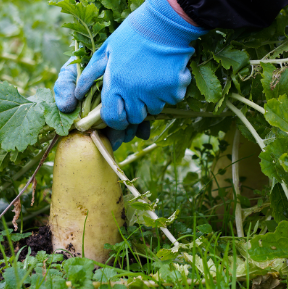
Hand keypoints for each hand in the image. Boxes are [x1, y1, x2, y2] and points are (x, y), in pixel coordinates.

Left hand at [54, 0, 206, 148]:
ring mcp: (156, 94)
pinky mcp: (174, 91)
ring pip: (153, 110)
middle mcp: (135, 93)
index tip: (119, 116)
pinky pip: (170, 101)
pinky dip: (168, 93)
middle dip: (135, 110)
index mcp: (116, 84)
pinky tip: (164, 76)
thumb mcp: (105, 52)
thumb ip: (90, 76)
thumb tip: (77, 96)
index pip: (113, 118)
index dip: (115, 121)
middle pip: (135, 119)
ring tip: (151, 79)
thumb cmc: (132, 36)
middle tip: (137, 92)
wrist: (164, 23)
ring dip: (152, 100)